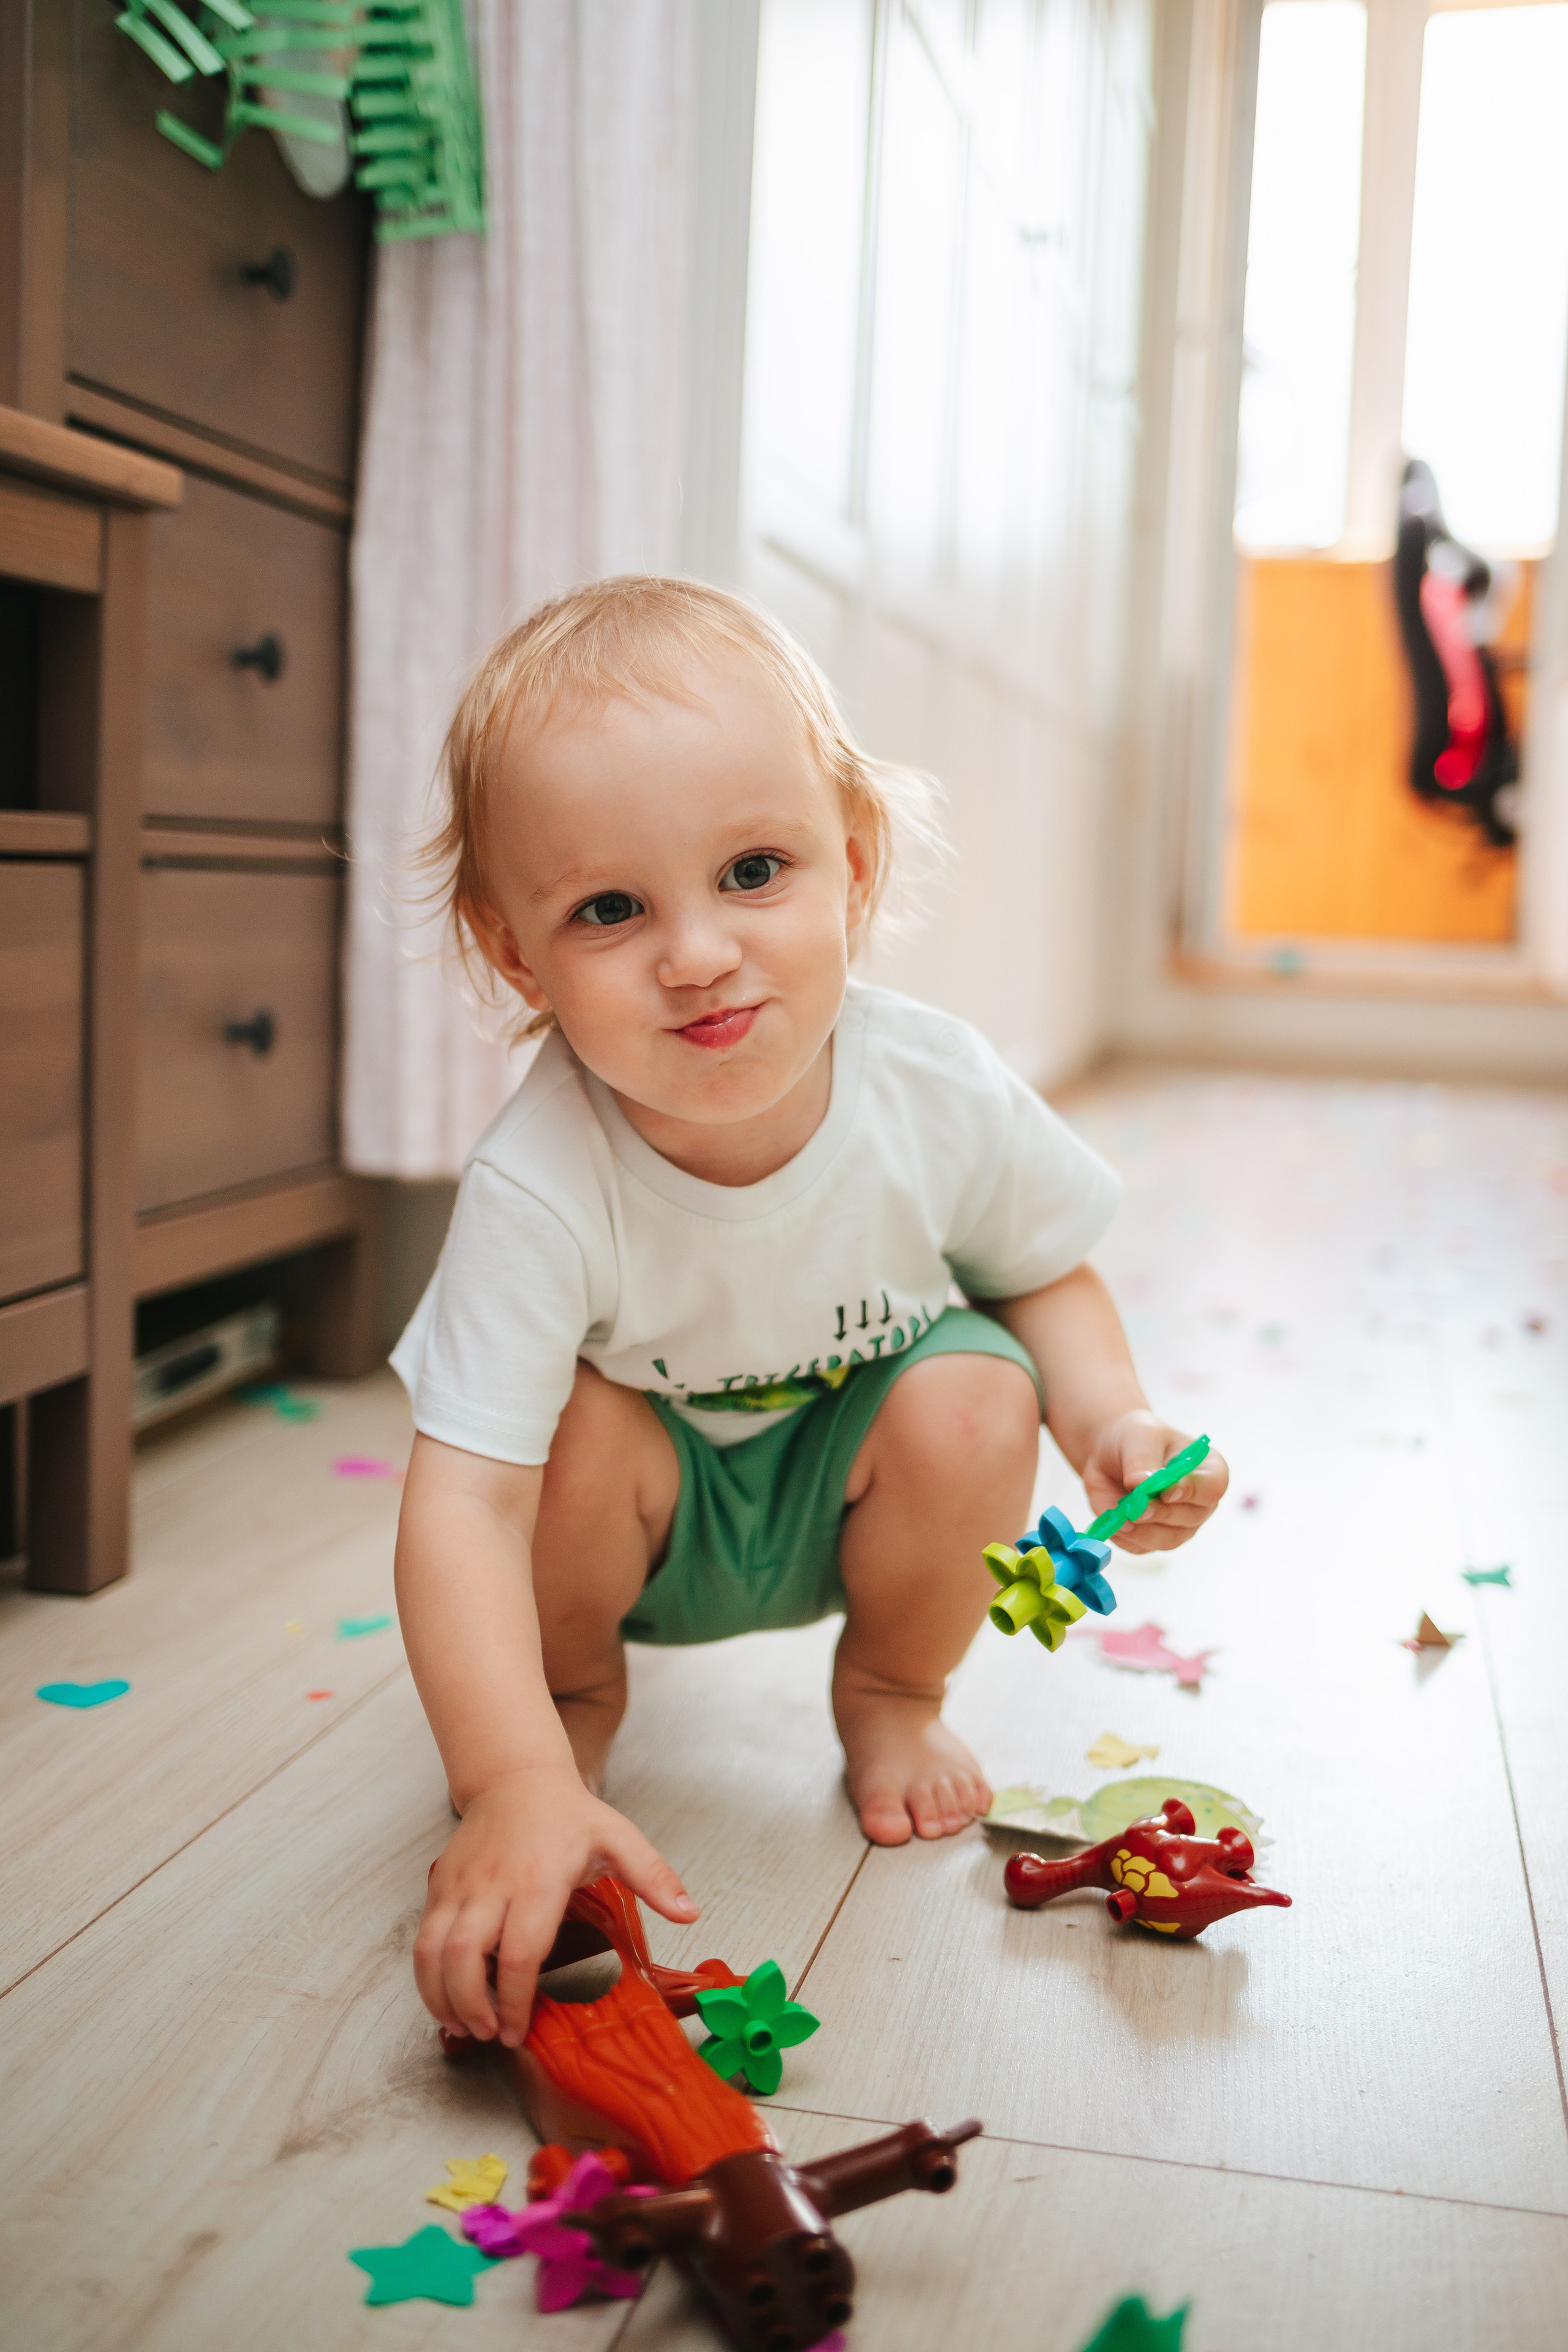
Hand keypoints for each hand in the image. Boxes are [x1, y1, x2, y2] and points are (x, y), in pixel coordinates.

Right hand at [413, 1765, 697, 2048]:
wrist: (515, 1778)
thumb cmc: (567, 1813)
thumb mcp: (619, 1837)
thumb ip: (654, 1877)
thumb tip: (690, 1913)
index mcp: (539, 1880)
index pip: (520, 1952)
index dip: (515, 2000)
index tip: (520, 2030)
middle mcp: (492, 1885)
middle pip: (464, 1958)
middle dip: (472, 2007)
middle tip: (492, 2034)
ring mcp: (460, 1887)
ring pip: (432, 1952)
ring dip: (441, 1998)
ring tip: (466, 2026)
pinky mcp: (440, 1887)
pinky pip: (423, 1939)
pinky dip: (427, 1977)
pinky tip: (447, 1998)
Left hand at [1080, 1410, 1228, 1553]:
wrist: (1108, 1454)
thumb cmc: (1134, 1439)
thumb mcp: (1139, 1437)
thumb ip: (1141, 1460)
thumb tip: (1140, 1483)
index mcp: (1208, 1470)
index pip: (1212, 1487)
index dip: (1192, 1492)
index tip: (1166, 1493)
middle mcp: (1198, 1502)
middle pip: (1191, 1518)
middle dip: (1161, 1513)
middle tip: (1135, 1507)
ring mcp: (1178, 1524)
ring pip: (1168, 1539)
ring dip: (1142, 1531)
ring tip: (1120, 1515)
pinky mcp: (1152, 1538)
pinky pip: (1142, 1547)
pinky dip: (1125, 1537)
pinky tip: (1114, 1520)